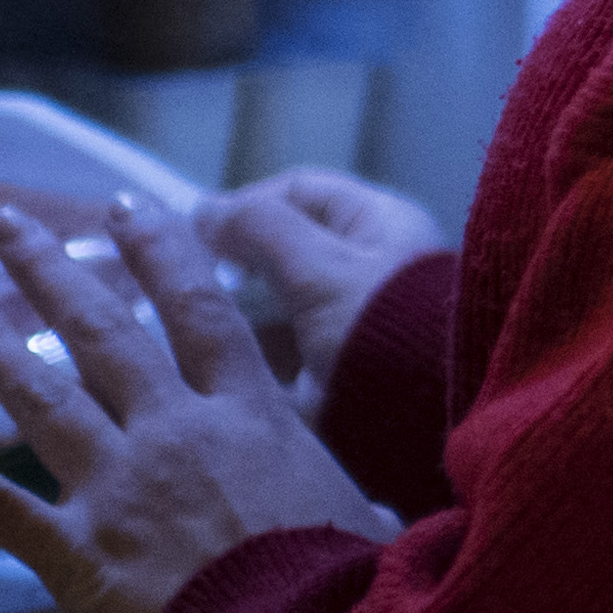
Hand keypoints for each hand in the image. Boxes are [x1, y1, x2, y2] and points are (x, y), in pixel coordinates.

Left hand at [0, 198, 394, 612]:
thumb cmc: (343, 584)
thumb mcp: (360, 502)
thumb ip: (339, 473)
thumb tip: (387, 482)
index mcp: (248, 415)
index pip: (200, 312)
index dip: (164, 256)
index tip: (135, 213)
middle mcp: (175, 431)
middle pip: (106, 334)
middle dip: (52, 274)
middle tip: (9, 227)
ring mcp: (116, 487)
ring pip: (42, 398)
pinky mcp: (72, 551)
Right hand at [197, 169, 450, 423]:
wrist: (429, 421)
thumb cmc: (385, 329)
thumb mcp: (323, 267)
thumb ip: (262, 229)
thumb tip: (205, 209)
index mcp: (379, 223)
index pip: (299, 191)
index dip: (245, 204)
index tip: (195, 232)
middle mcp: (367, 266)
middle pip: (282, 252)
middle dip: (233, 267)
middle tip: (184, 283)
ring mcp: (351, 322)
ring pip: (274, 306)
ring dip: (236, 315)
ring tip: (186, 324)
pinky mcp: (333, 373)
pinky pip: (280, 354)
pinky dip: (249, 356)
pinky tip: (211, 362)